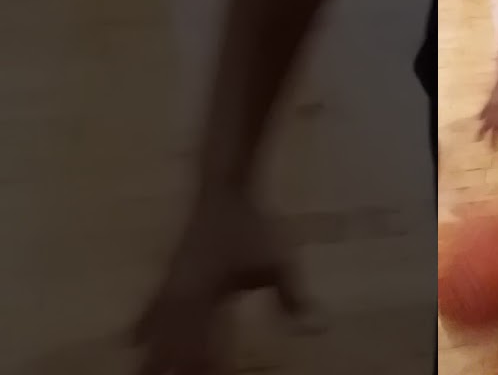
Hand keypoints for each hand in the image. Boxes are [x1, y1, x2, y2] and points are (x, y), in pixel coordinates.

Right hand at [133, 189, 307, 374]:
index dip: (215, 371)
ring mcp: (170, 286)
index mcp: (207, 300)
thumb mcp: (281, 263)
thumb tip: (317, 330)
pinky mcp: (168, 275)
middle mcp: (181, 298)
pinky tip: (131, 342)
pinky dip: (142, 329)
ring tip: (153, 374)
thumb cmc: (255, 226)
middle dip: (180, 370)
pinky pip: (148, 311)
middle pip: (172, 350)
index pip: (206, 351)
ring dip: (157, 357)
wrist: (224, 189)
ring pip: (153, 334)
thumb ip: (295, 299)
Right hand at [477, 69, 497, 150]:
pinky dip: (481, 115)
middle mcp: (495, 106)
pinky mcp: (491, 98)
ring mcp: (491, 102)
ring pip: (486, 119)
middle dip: (493, 137)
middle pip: (494, 125)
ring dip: (483, 130)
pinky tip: (478, 120)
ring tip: (477, 139)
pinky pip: (484, 109)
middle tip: (493, 150)